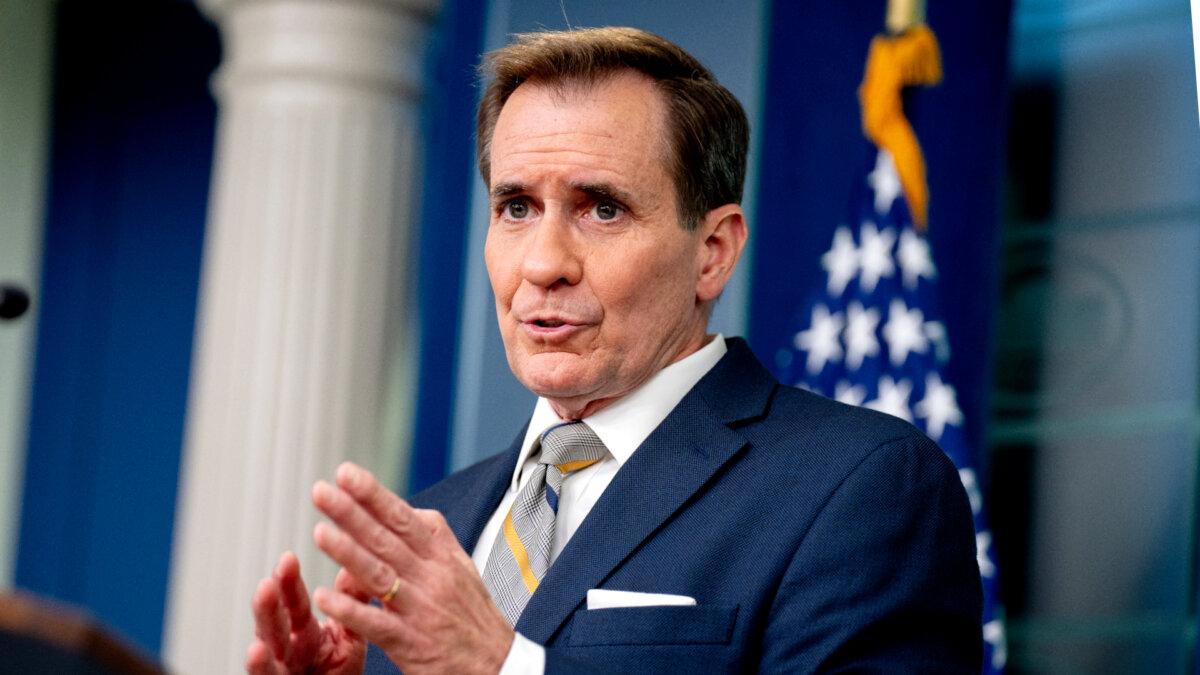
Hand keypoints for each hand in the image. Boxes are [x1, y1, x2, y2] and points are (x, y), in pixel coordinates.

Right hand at [246, 551, 367, 673]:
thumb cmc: (338, 673)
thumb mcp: (349, 636)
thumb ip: (351, 602)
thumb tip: (355, 563)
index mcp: (304, 631)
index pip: (294, 603)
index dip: (289, 582)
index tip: (288, 558)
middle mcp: (287, 649)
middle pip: (274, 623)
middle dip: (270, 603)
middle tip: (269, 581)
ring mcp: (280, 670)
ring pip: (266, 649)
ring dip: (262, 629)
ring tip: (260, 608)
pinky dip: (260, 665)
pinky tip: (256, 650)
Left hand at [311, 462, 513, 674]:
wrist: (498, 666)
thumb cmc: (475, 617)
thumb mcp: (463, 568)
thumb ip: (437, 538)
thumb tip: (411, 509)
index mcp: (441, 557)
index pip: (403, 518)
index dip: (374, 495)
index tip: (346, 473)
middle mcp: (431, 578)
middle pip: (386, 539)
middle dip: (352, 513)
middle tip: (321, 490)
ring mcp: (421, 610)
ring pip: (379, 575)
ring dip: (347, 552)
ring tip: (318, 532)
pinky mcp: (412, 643)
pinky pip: (376, 623)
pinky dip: (351, 609)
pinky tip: (325, 596)